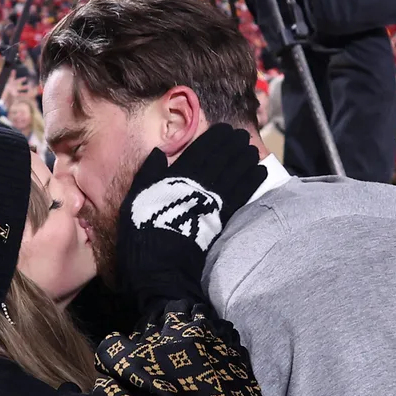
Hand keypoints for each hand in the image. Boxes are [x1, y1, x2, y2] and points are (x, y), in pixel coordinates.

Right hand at [116, 124, 266, 312]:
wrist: (160, 266)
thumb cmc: (142, 232)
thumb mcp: (136, 199)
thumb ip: (148, 174)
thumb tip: (158, 153)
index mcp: (175, 177)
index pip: (199, 152)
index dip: (213, 140)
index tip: (224, 129)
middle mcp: (197, 185)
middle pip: (220, 159)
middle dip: (232, 145)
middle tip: (241, 135)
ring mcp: (213, 201)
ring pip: (234, 173)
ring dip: (244, 159)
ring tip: (252, 149)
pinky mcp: (223, 218)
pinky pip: (241, 193)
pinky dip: (251, 181)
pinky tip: (259, 172)